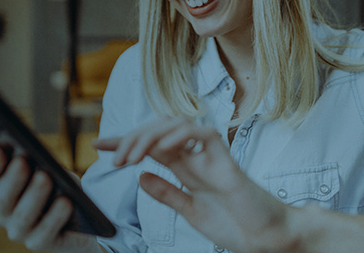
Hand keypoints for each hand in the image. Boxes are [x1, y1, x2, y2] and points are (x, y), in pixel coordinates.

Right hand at [0, 146, 103, 251]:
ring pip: (22, 217)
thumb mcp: (50, 166)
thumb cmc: (57, 183)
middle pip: (2, 197)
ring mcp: (19, 230)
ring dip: (33, 196)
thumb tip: (34, 150)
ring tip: (45, 177)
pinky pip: (44, 234)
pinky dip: (55, 217)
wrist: (75, 212)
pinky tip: (65, 202)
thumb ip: (39, 159)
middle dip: (12, 179)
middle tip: (22, 161)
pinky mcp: (39, 243)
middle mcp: (3, 212)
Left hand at [94, 118, 300, 252]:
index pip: (150, 146)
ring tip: (131, 156)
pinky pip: (203, 133)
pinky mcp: (226, 160)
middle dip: (132, 137)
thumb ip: (167, 193)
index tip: (98, 145)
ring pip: (177, 125)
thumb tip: (140, 176)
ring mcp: (211, 156)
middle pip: (159, 130)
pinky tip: (164, 147)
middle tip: (113, 157)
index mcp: (186, 169)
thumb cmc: (235, 225)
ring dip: (149, 135)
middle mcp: (196, 157)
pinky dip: (181, 134)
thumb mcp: (190, 211)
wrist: (264, 239)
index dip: (124, 142)